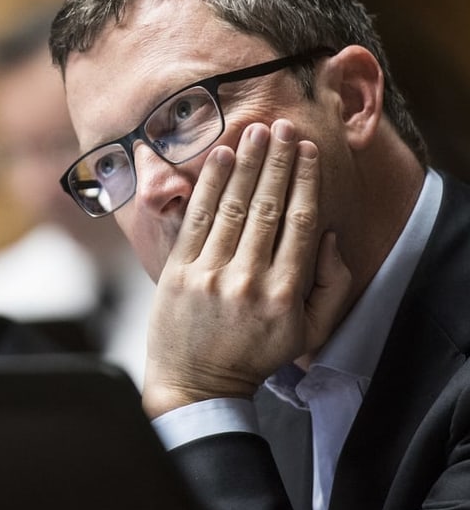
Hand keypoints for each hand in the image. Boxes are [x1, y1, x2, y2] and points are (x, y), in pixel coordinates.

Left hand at [142, 120, 351, 416]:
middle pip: (267, 207)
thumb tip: (326, 236)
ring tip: (256, 133)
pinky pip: (197, 220)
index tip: (308, 150)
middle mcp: (248, 280)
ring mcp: (210, 274)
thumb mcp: (308, 333)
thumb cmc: (254, 355)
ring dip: (246, 165)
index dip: (304, 181)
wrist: (196, 383)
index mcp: (284, 293)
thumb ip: (330, 287)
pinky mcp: (179, 272)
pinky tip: (220, 158)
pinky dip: (209, 186)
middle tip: (283, 127)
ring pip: (233, 208)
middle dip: (277, 162)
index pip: (298, 223)